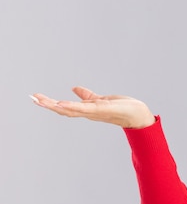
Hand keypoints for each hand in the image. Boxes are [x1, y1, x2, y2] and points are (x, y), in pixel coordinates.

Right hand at [31, 86, 155, 128]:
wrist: (137, 114)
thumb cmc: (121, 108)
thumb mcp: (101, 100)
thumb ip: (87, 96)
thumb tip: (75, 89)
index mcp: (86, 110)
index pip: (64, 107)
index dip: (50, 103)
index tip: (36, 98)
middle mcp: (88, 112)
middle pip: (64, 109)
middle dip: (47, 105)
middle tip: (32, 98)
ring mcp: (94, 112)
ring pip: (71, 109)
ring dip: (55, 105)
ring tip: (41, 101)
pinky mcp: (101, 109)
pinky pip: (84, 108)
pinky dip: (72, 106)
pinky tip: (61, 104)